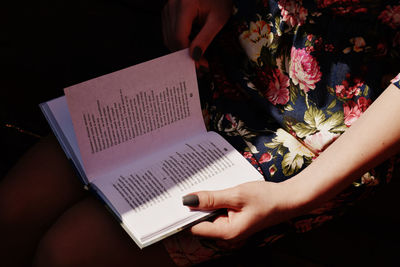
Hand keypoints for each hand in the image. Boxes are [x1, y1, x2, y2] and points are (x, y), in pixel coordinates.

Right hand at [162, 0, 232, 60]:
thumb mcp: (218, 19)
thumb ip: (206, 38)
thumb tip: (195, 56)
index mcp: (185, 5)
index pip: (179, 37)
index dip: (188, 54)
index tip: (199, 65)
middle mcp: (172, 5)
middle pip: (171, 39)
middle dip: (184, 55)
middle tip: (199, 65)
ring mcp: (168, 8)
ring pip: (168, 37)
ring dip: (181, 50)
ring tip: (196, 56)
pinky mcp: (168, 11)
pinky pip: (168, 32)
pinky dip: (178, 42)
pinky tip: (190, 45)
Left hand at [183, 181, 300, 242]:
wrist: (288, 199)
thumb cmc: (266, 198)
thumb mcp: (236, 195)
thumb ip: (212, 198)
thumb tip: (188, 200)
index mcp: (227, 232)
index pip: (196, 227)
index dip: (185, 214)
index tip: (176, 199)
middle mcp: (227, 233)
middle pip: (201, 221)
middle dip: (195, 205)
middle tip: (186, 187)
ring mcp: (231, 227)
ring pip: (210, 215)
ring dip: (206, 201)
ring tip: (202, 184)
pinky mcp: (234, 219)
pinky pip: (219, 211)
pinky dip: (215, 201)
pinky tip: (215, 189)